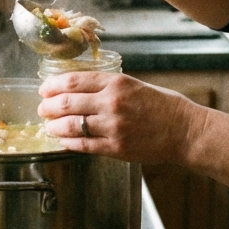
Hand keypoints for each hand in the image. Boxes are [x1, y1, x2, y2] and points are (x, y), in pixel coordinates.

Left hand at [37, 72, 204, 163]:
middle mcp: (112, 102)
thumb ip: (108, 86)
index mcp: (116, 83)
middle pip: (67, 102)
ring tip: (49, 126)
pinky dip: (68, 143)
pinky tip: (62, 141)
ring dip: (54, 126)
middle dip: (48, 106)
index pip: (73, 80)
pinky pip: (83, 145)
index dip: (53, 85)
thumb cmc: (164, 106)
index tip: (44, 89)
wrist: (185, 131)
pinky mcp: (116, 148)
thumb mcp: (135, 85)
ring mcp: (113, 127)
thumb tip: (79, 89)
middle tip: (42, 108)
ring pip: (70, 125)